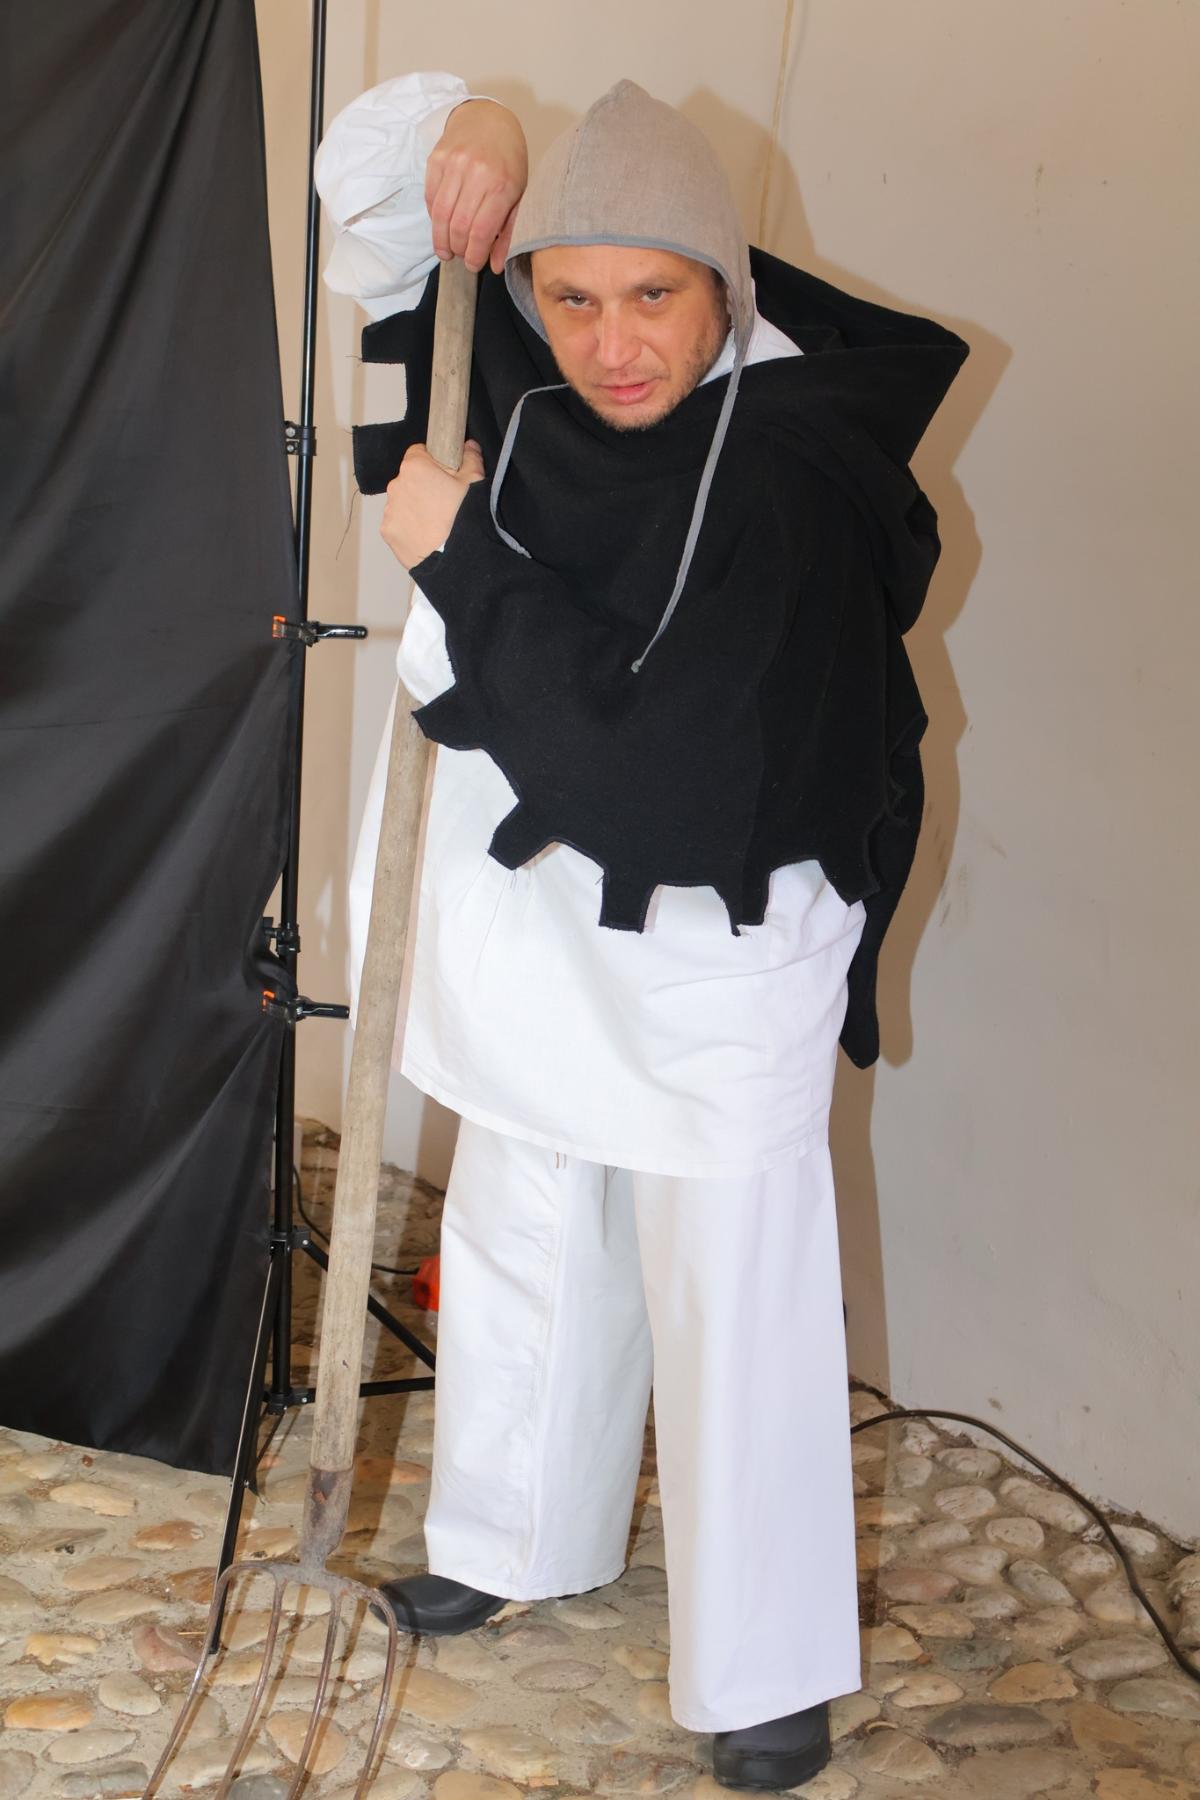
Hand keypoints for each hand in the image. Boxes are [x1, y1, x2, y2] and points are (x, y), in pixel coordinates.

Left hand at [381, 440, 484, 570]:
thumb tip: (469, 445)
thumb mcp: (475, 481)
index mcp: (415, 466)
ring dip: (413, 507)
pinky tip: (423, 536)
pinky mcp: (387, 531)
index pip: (418, 452)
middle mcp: (396, 484)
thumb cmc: (464, 515)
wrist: (453, 558)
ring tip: (433, 523)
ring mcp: (389, 509)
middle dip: (422, 486)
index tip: (443, 475)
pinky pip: (397, 523)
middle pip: (409, 479)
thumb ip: (471, 457)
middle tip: (442, 503)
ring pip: (402, 501)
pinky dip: (407, 527)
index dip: (432, 462)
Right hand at [426, 99, 527, 273]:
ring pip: (440, 215)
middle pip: (458, 227)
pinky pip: (430, 198)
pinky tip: (442, 225)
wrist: (488, 119)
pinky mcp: (436, 159)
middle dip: (458, 249)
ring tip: (446, 250)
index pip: (480, 232)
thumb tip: (495, 266)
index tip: (472, 265)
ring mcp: (454, 164)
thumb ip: (507, 232)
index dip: (473, 255)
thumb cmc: (508, 161)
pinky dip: (434, 218)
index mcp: (502, 186)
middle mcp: (477, 174)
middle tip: (460, 256)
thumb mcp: (518, 195)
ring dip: (441, 239)